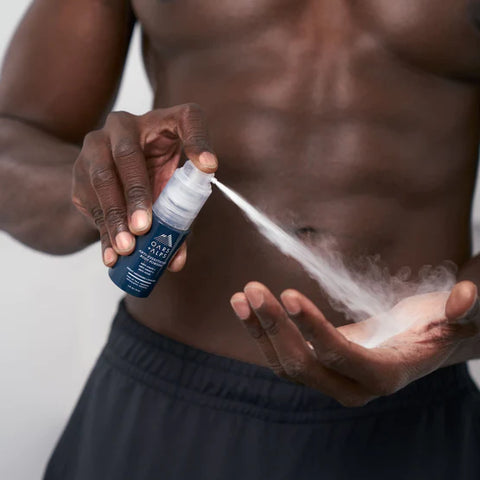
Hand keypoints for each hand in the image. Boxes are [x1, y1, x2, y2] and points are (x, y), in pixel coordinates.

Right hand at [72, 104, 217, 267]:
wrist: (114, 173)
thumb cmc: (157, 174)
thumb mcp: (175, 185)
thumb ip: (181, 216)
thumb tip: (176, 261)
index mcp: (160, 121)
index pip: (186, 119)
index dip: (198, 140)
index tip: (209, 167)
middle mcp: (123, 125)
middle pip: (127, 155)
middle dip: (136, 193)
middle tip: (145, 227)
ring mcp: (95, 145)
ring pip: (101, 179)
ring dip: (114, 217)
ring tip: (127, 248)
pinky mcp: (79, 170)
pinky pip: (88, 200)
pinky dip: (101, 229)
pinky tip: (111, 255)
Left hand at [230, 280, 479, 406]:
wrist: (417, 343)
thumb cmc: (435, 328)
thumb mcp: (453, 318)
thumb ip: (461, 310)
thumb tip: (465, 298)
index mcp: (384, 374)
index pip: (341, 357)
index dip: (314, 328)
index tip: (289, 294)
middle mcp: (352, 386)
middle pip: (305, 365)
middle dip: (277, 327)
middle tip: (253, 289)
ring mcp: (330, 379)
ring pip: (286, 364)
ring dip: (261, 329)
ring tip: (241, 296)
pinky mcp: (316, 365)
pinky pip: (282, 354)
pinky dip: (262, 331)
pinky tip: (246, 307)